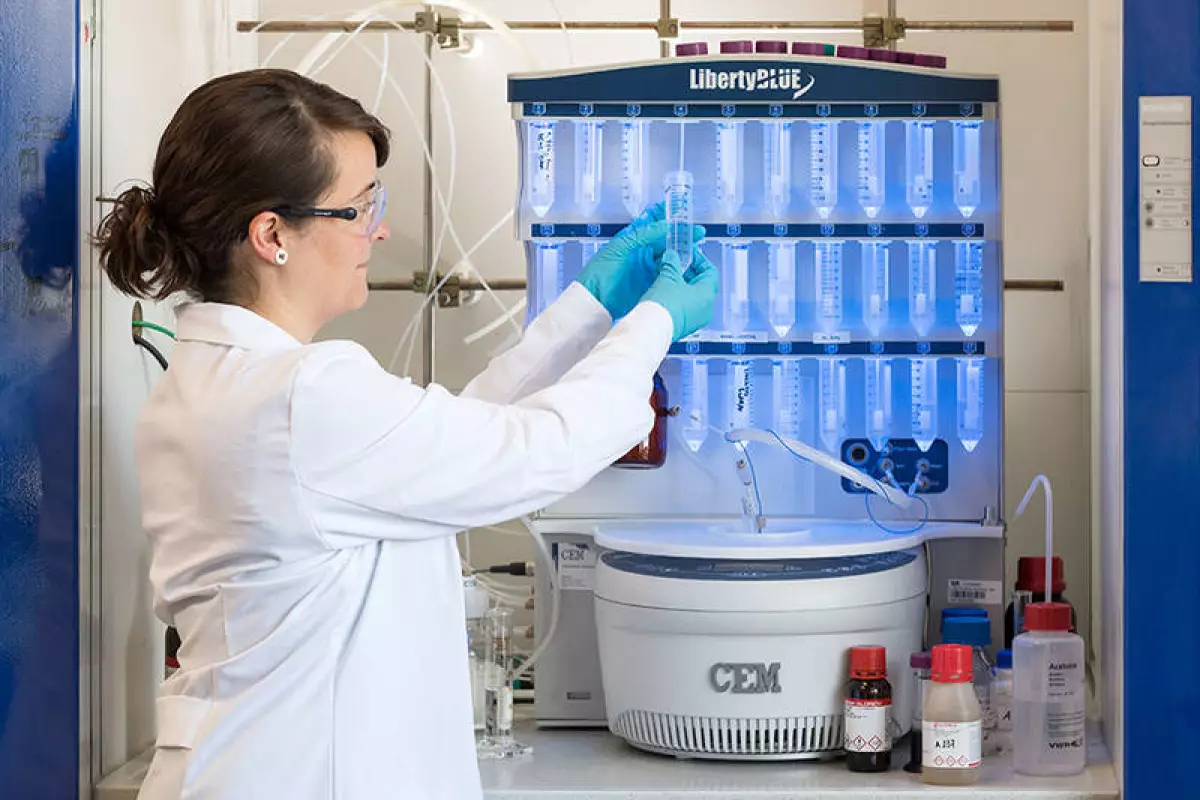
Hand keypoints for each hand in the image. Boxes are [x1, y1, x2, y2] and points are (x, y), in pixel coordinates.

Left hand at [575, 204, 704, 319]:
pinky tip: (689, 266)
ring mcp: (647, 268)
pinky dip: (678, 270)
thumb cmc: (600, 272)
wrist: (595, 300)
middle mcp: (642, 252)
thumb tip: (664, 224)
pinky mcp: (651, 283)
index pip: (652, 224)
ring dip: (682, 252)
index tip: (681, 212)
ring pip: (669, 257)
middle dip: (681, 236)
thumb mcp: (620, 248)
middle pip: (665, 241)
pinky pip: (668, 274)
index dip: (667, 217)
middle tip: (698, 233)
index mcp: (632, 240)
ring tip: (697, 248)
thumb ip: (643, 235)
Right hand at [641, 247, 718, 340]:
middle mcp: (706, 309)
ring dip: (682, 286)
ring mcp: (696, 320)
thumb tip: (671, 256)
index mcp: (707, 294)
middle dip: (688, 272)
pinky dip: (679, 299)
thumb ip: (671, 264)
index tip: (687, 254)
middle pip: (703, 284)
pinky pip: (687, 309)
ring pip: (694, 297)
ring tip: (667, 277)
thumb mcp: (667, 277)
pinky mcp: (685, 327)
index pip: (710, 271)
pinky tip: (665, 293)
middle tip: (675, 264)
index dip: (699, 260)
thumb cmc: (663, 306)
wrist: (651, 330)